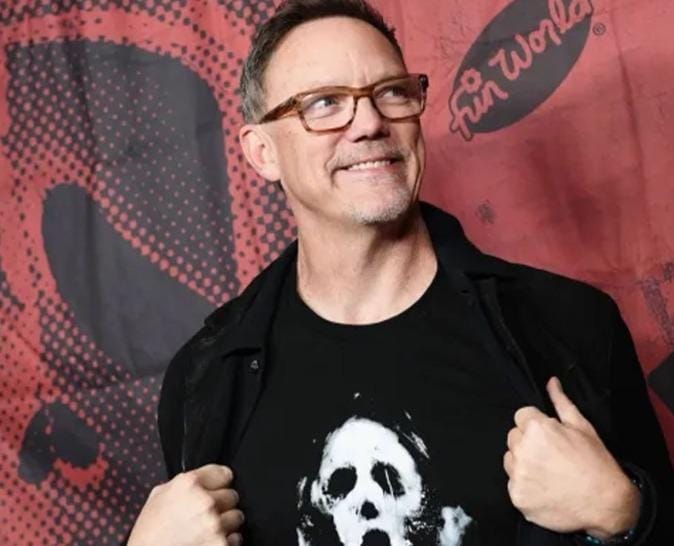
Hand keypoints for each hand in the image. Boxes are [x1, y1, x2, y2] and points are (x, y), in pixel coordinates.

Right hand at [127, 464, 243, 545]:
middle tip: (205, 517)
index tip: (216, 490)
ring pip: (237, 517)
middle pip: (232, 496)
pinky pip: (236, 538)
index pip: (224, 473)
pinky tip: (207, 543)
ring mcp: (215, 525)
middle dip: (222, 505)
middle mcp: (205, 502)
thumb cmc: (149, 533)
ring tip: (205, 531)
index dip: (219, 484)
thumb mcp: (158, 496)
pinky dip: (226, 542)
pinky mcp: (221, 544)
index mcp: (189, 484)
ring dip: (226, 524)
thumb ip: (182, 483)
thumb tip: (200, 479)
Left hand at [503, 377, 639, 538]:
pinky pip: (513, 484)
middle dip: (528, 442)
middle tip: (551, 455)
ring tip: (549, 472)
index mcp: (537, 428)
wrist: (606, 506)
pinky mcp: (517, 496)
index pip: (521, 415)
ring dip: (523, 463)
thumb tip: (551, 382)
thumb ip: (561, 402)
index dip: (536, 424)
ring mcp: (518, 475)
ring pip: (510, 460)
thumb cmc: (596, 465)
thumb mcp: (582, 427)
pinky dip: (525, 486)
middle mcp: (523, 450)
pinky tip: (546, 488)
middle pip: (514, 437)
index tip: (549, 436)